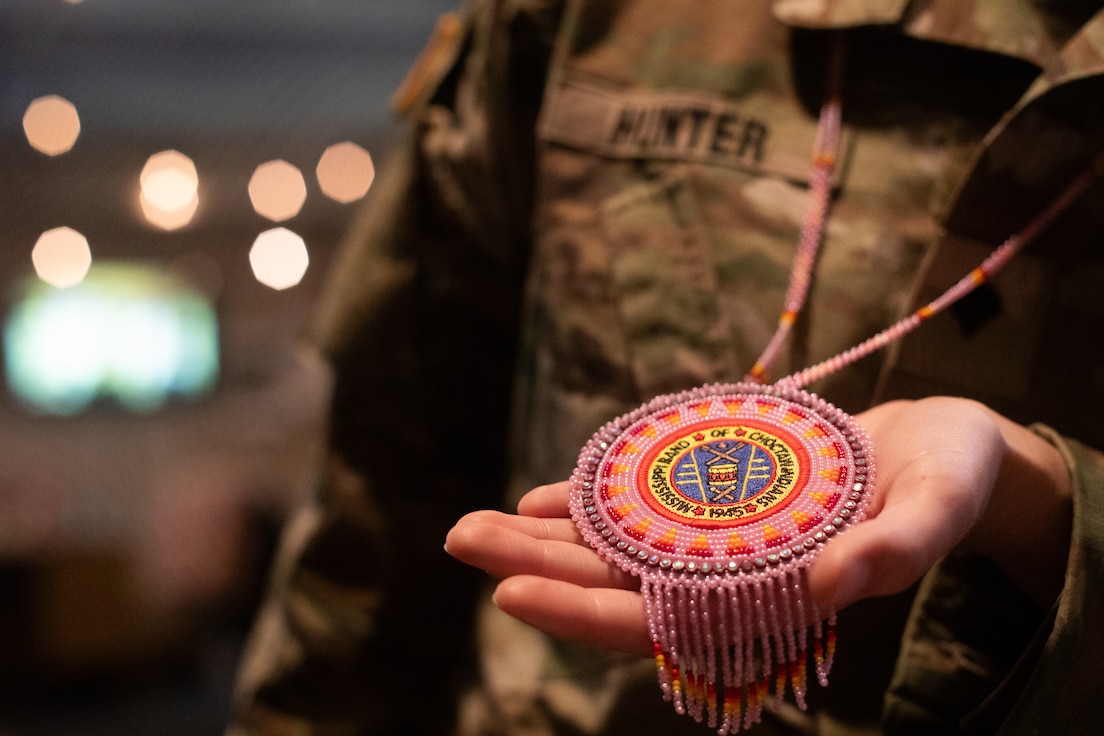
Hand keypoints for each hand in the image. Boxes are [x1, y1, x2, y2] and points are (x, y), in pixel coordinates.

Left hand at [444, 397, 1071, 656]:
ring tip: (474, 525)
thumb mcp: (934, 510)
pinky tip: (544, 498)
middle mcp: (730, 576)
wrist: (946, 450)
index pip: (662, 622)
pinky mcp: (719, 494)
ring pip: (617, 547)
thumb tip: (827, 588)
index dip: (585, 615)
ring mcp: (719, 537)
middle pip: (615, 583)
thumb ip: (891, 554)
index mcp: (771, 600)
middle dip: (535, 566)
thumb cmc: (947, 485)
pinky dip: (592, 501)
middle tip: (458, 537)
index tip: (509, 596)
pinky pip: (642, 503)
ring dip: (545, 537)